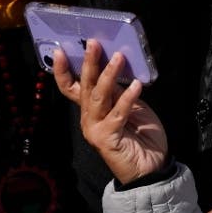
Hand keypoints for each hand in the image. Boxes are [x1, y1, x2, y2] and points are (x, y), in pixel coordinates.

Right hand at [53, 40, 168, 183]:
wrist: (151, 168)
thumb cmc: (141, 136)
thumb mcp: (130, 107)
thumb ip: (118, 92)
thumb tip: (115, 66)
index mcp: (90, 110)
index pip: (70, 88)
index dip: (62, 71)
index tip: (60, 50)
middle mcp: (88, 119)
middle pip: (84, 87)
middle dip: (88, 64)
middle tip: (93, 44)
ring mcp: (95, 129)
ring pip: (98, 97)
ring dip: (108, 75)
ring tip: (118, 57)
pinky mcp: (107, 139)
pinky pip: (117, 114)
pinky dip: (127, 98)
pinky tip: (136, 85)